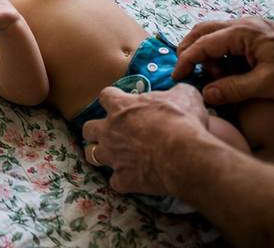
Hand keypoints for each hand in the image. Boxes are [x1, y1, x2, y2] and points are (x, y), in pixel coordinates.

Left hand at [82, 85, 209, 194]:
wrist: (185, 156)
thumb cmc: (183, 122)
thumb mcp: (185, 96)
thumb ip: (175, 92)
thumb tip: (179, 91)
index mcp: (121, 106)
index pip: (106, 96)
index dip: (113, 99)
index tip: (122, 103)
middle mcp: (110, 130)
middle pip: (88, 129)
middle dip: (96, 131)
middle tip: (111, 133)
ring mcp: (113, 156)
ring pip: (93, 155)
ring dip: (102, 155)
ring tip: (115, 157)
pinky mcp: (122, 179)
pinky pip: (115, 182)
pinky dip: (123, 181)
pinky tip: (134, 179)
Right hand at [173, 17, 273, 104]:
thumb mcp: (268, 84)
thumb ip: (234, 90)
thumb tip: (206, 95)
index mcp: (243, 32)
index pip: (202, 43)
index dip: (186, 61)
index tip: (177, 78)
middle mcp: (243, 23)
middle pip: (202, 31)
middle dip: (189, 51)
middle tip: (186, 72)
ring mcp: (250, 27)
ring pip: (214, 33)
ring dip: (207, 53)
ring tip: (218, 77)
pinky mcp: (256, 33)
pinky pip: (228, 39)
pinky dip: (220, 53)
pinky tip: (228, 71)